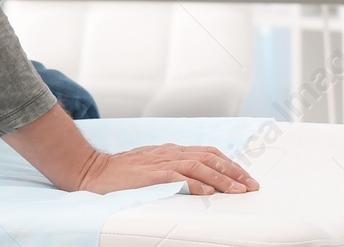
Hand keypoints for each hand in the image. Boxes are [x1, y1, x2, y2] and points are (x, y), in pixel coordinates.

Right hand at [0, 102, 258, 196]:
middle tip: (252, 185)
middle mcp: (169, 152)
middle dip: (234, 171)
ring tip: (239, 190)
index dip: (229, 164)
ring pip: (200, 166)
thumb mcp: (150, 166)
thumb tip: (198, 182)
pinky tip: (207, 192)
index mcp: (170, 151)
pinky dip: (195, 183)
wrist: (91, 170)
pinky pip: (178, 177)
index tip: (245, 177)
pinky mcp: (151, 174)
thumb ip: (171, 169)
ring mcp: (160, 162)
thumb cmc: (119, 173)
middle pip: (210, 157)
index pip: (207, 152)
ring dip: (222, 179)